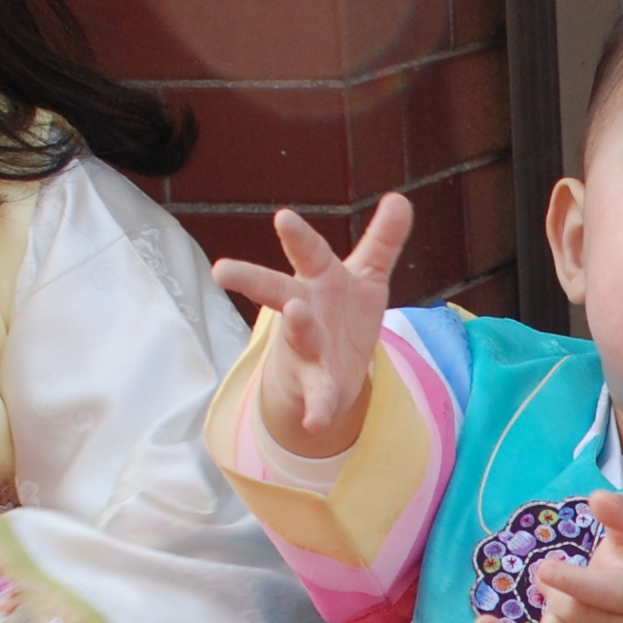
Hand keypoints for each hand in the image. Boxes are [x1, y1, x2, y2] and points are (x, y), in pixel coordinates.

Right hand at [212, 194, 413, 459]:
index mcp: (319, 278)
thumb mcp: (367, 276)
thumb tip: (399, 199)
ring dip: (296, 326)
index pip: (310, 252)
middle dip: (251, 279)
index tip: (283, 217)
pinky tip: (316, 423)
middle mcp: (304, 308)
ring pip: (296, 335)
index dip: (298, 237)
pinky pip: (316, 397)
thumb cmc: (341, 311)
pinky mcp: (317, 384)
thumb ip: (383, 241)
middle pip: (274, 289)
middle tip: (223, 270)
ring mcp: (306, 347)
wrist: (329, 370)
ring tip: (295, 313)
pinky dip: (317, 409)